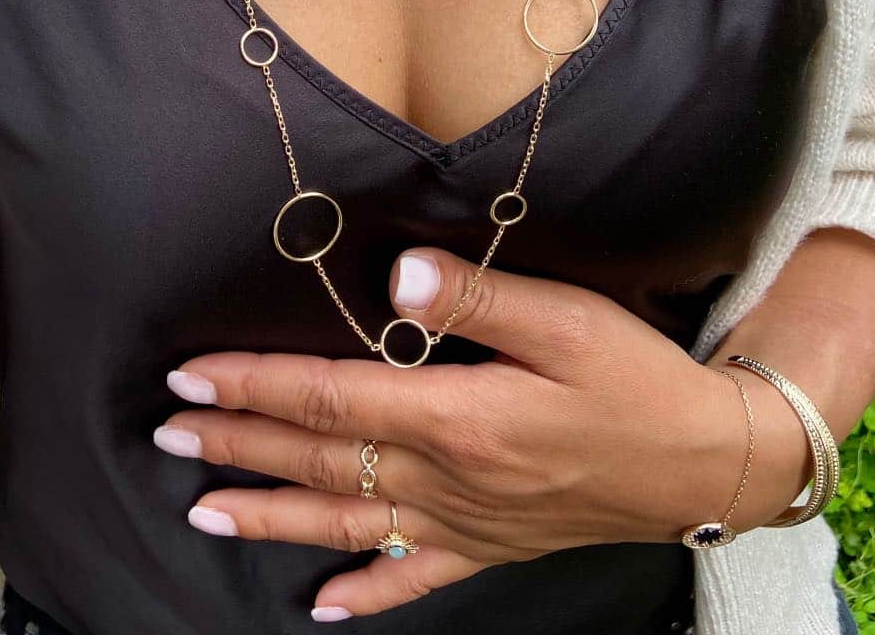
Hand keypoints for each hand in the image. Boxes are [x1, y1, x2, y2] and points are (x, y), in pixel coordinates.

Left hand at [153, 248, 811, 621]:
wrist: (708, 461)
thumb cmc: (636, 379)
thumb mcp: (564, 319)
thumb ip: (473, 295)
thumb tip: (394, 273)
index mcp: (457, 416)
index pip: (329, 400)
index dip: (255, 386)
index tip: (191, 377)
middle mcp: (446, 477)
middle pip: (319, 461)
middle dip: (237, 444)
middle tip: (167, 435)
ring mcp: (465, 521)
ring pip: (345, 521)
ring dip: (270, 515)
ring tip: (203, 510)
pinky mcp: (491, 545)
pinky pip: (416, 578)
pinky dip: (367, 592)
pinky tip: (324, 608)